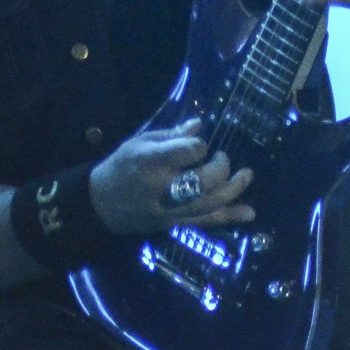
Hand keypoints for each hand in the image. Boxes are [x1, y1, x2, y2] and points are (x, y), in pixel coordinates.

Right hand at [89, 119, 254, 235]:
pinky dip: (230, 217)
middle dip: (221, 167)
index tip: (199, 144)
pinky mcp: (174, 224)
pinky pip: (206, 221)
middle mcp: (163, 187)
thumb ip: (172, 135)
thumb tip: (199, 125)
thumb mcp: (140, 141)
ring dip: (234, 190)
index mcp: (151, 161)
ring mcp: (170, 209)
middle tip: (223, 157)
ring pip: (210, 203)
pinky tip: (249, 213)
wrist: (101, 204)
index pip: (189, 151)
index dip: (200, 146)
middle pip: (204, 180)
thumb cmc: (121, 165)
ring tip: (247, 176)